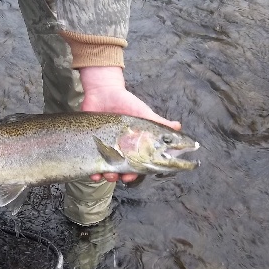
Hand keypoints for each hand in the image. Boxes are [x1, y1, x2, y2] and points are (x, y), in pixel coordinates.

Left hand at [78, 66, 180, 182]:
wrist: (103, 91)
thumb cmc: (126, 103)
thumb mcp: (143, 113)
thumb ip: (159, 122)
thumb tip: (178, 126)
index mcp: (133, 146)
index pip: (136, 164)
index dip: (135, 172)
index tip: (132, 175)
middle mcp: (119, 149)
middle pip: (120, 170)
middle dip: (120, 176)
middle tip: (119, 176)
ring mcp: (104, 148)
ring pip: (106, 169)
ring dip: (106, 176)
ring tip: (106, 175)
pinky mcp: (90, 144)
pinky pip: (91, 161)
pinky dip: (92, 170)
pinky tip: (93, 173)